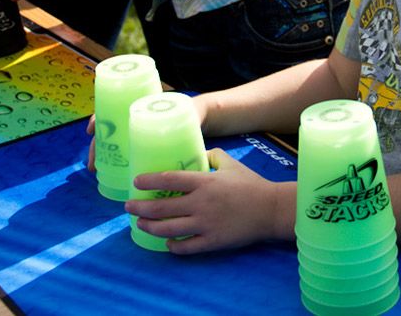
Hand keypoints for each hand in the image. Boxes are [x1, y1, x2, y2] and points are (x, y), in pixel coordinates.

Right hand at [87, 97, 207, 171]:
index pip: (113, 110)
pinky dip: (113, 162)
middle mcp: (133, 119)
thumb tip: (195, 124)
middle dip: (95, 146)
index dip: (99, 118)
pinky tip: (108, 174)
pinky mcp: (143, 144)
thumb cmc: (190, 110)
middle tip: (93, 164)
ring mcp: (136, 132)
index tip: (91, 130)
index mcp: (141, 109)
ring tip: (96, 170)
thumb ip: (188, 116)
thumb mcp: (185, 111)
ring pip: (112, 142)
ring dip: (100, 155)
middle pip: (108, 130)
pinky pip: (123, 153)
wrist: (199, 115)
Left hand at [124, 148, 293, 253]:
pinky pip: (187, 247)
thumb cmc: (251, 184)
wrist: (271, 209)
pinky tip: (167, 243)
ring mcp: (206, 224)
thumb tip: (197, 153)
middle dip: (141, 207)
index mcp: (204, 182)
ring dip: (150, 227)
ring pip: (169, 229)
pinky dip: (174, 246)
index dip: (149, 181)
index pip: (169, 179)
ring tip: (140, 224)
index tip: (136, 182)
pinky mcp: (213, 241)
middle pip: (162, 207)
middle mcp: (201, 203)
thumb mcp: (230, 164)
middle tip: (128, 206)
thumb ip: (212, 156)